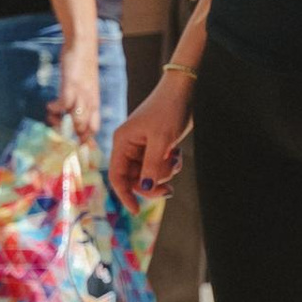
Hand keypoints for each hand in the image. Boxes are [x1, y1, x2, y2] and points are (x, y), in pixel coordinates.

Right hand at [52, 31, 100, 138]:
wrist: (83, 45)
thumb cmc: (83, 68)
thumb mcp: (87, 88)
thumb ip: (82, 103)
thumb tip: (71, 118)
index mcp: (94, 104)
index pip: (93, 129)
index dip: (84, 141)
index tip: (72, 148)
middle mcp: (90, 102)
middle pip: (84, 129)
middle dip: (69, 136)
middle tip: (55, 131)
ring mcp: (82, 94)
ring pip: (76, 119)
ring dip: (61, 123)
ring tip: (51, 119)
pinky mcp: (72, 84)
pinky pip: (64, 103)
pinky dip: (55, 108)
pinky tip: (49, 105)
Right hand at [110, 69, 188, 209]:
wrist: (185, 91)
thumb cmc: (169, 110)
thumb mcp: (162, 140)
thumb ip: (153, 165)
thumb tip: (146, 187)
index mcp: (123, 142)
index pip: (117, 176)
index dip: (124, 194)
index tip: (136, 210)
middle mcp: (129, 146)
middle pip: (134, 178)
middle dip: (151, 184)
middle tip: (169, 191)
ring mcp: (143, 147)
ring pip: (149, 174)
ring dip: (164, 173)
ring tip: (175, 159)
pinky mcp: (157, 146)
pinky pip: (160, 166)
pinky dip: (170, 165)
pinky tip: (178, 155)